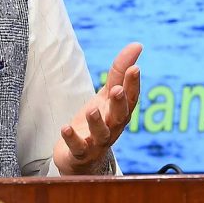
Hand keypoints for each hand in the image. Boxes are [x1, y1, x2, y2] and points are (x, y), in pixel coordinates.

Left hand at [53, 43, 141, 174]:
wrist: (81, 157)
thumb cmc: (98, 120)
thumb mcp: (107, 95)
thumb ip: (120, 71)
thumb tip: (137, 45)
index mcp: (120, 112)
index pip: (131, 98)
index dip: (133, 84)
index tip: (135, 68)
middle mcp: (113, 128)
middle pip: (120, 117)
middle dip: (119, 103)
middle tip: (117, 89)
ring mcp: (97, 142)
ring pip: (101, 134)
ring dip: (97, 122)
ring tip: (92, 109)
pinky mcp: (80, 153)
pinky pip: (77, 147)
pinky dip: (72, 139)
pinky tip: (65, 128)